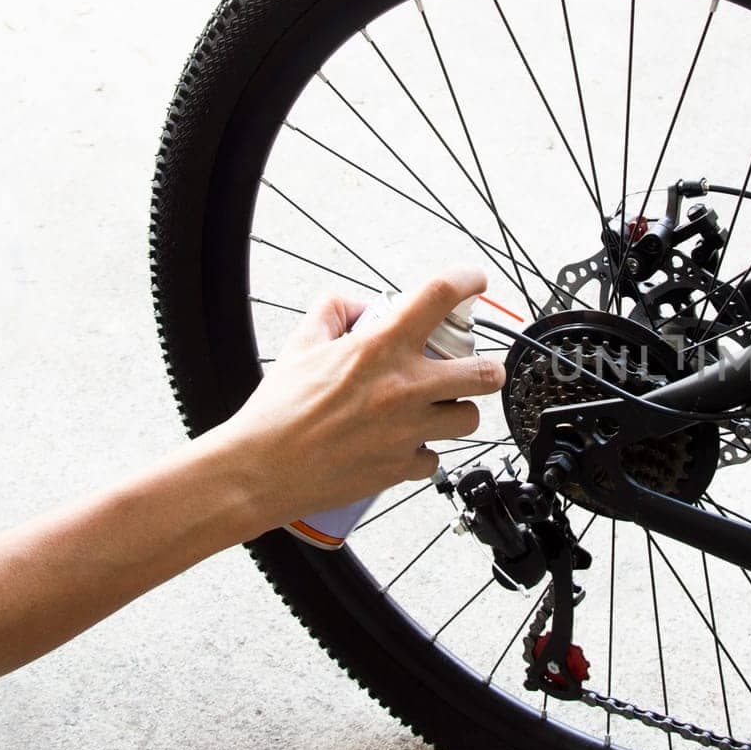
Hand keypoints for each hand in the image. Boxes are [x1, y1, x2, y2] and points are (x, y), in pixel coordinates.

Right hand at [216, 266, 506, 527]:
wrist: (260, 470)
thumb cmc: (277, 411)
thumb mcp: (301, 343)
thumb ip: (334, 311)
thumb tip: (359, 304)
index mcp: (380, 349)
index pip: (439, 296)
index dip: (466, 279)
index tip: (475, 280)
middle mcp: (404, 388)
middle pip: (484, 373)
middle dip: (490, 368)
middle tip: (481, 368)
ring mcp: (408, 431)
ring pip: (468, 418)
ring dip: (457, 412)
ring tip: (436, 410)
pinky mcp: (402, 467)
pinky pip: (433, 458)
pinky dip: (422, 452)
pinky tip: (401, 445)